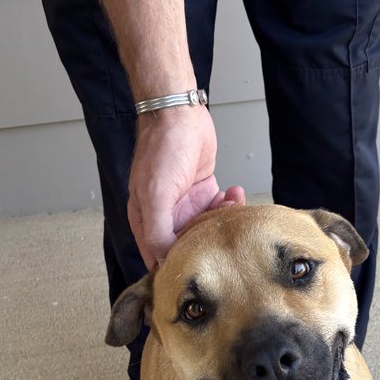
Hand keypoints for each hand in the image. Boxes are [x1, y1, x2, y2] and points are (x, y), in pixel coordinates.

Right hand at [128, 105, 244, 267]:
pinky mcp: (204, 193)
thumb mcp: (155, 194)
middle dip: (208, 242)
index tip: (199, 266)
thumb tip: (164, 260)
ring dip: (223, 221)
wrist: (180, 113)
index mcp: (146, 221)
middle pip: (189, 246)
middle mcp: (166, 217)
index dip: (177, 266)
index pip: (159, 258)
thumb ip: (156, 230)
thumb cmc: (162, 148)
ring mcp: (186, 205)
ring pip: (208, 229)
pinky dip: (230, 204)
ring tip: (230, 205)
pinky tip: (233, 192)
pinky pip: (220, 209)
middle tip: (222, 232)